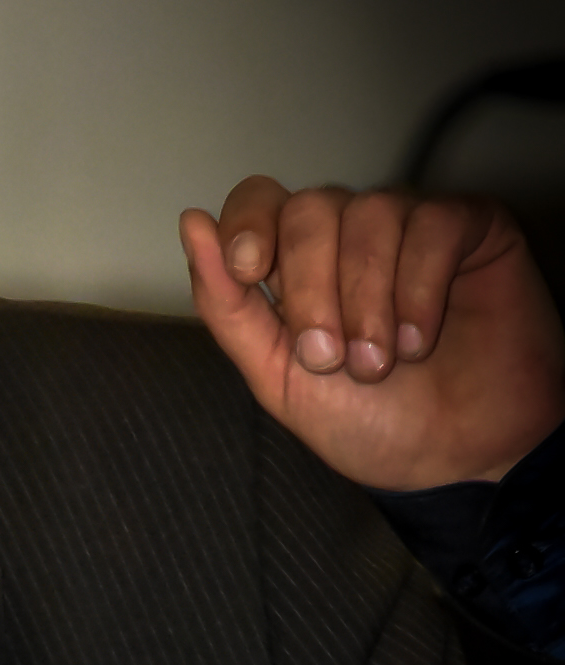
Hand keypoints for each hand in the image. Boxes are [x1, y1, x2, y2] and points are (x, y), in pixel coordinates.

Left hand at [180, 177, 564, 490]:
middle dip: (310, 289)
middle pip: (308, 209)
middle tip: (330, 358)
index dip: (249, 224)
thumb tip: (192, 223)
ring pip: (369, 213)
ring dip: (368, 300)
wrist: (454, 462)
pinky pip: (432, 223)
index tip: (249, 270)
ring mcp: (411, 227)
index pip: (260, 202)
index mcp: (298, 266)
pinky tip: (422, 338)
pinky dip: (420, 285)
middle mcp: (351, 236)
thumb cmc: (371, 425)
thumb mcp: (278, 377)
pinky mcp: (471, 229)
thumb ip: (229, 306)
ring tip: (382, 362)